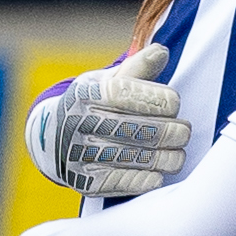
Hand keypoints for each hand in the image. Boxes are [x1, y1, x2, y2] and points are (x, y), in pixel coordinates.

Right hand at [48, 48, 184, 196]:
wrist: (51, 139)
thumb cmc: (91, 104)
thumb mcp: (106, 80)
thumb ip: (137, 67)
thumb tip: (161, 52)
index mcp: (87, 93)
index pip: (135, 96)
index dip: (164, 100)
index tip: (174, 103)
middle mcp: (81, 123)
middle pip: (145, 131)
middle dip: (174, 131)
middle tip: (184, 131)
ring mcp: (82, 154)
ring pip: (142, 159)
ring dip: (170, 158)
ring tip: (177, 153)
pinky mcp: (87, 182)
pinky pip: (131, 183)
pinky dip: (151, 177)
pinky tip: (159, 171)